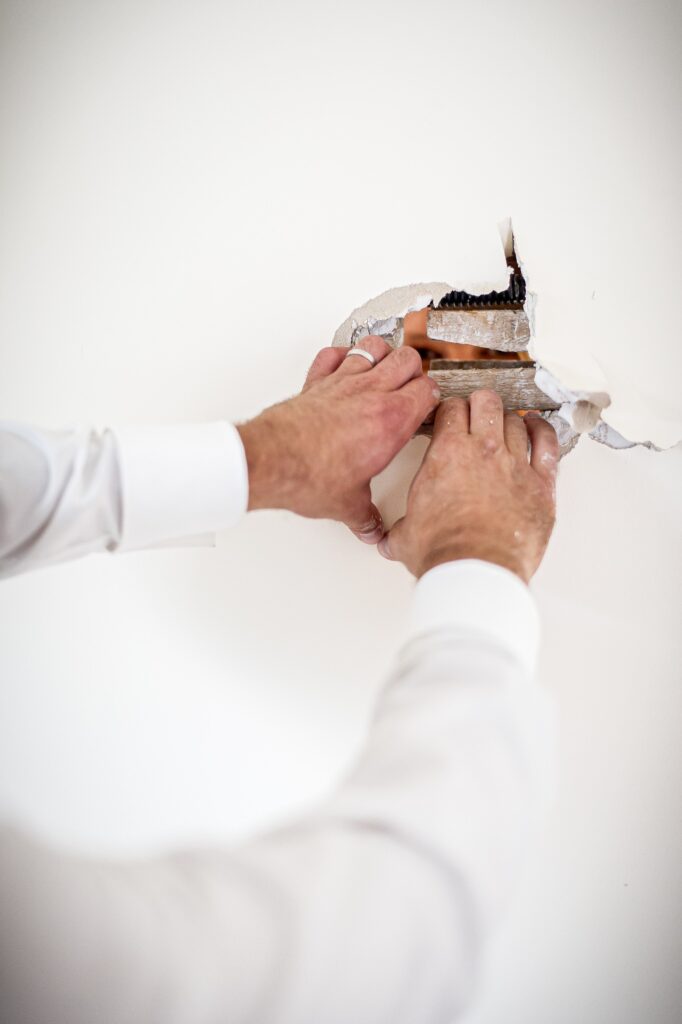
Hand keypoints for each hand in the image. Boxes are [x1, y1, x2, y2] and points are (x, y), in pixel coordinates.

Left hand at [237, 337, 439, 542]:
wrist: (271, 463)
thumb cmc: (311, 476)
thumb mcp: (349, 504)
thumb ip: (366, 516)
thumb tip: (372, 528)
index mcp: (391, 421)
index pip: (428, 390)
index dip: (431, 397)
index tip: (427, 407)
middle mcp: (371, 394)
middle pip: (408, 359)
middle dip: (414, 370)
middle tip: (410, 385)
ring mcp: (342, 383)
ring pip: (374, 348)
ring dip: (383, 355)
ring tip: (383, 368)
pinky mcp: (316, 382)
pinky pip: (333, 353)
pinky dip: (341, 354)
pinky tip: (344, 365)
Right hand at [378, 391, 558, 582]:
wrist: (475, 571)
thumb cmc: (443, 552)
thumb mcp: (406, 537)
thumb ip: (398, 532)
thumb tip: (388, 542)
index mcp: (446, 454)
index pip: (450, 410)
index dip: (450, 409)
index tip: (450, 415)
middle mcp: (483, 451)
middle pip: (486, 403)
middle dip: (480, 403)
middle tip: (477, 410)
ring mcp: (515, 464)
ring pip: (516, 420)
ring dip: (509, 418)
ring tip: (506, 422)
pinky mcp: (541, 484)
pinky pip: (548, 443)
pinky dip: (543, 430)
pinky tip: (538, 428)